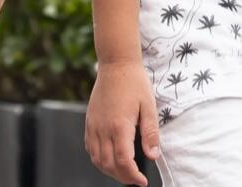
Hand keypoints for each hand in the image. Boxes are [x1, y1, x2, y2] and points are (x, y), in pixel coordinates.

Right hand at [85, 62, 158, 184]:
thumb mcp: (149, 107)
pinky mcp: (89, 122)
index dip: (132, 175)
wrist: (116, 65)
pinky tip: (109, 159)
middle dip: (122, 176)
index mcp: (119, 126)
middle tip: (135, 179)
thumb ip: (150, 133)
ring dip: (109, 171)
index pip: (123, 161)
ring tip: (124, 172)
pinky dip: (98, 159)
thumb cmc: (135, 83)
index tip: (142, 181)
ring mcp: (93, 126)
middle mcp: (102, 128)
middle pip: (108, 164)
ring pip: (96, 159)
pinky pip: (90, 148)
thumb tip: (153, 156)